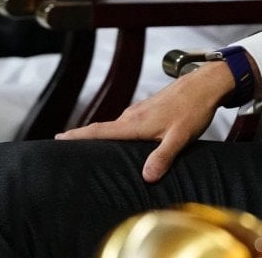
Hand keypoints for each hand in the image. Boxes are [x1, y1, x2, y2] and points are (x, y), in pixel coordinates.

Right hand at [57, 61, 235, 182]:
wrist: (206, 84)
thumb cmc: (194, 109)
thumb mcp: (180, 137)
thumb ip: (163, 156)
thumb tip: (147, 176)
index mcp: (134, 123)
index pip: (99, 131)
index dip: (76, 136)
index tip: (55, 139)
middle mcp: (132, 115)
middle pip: (102, 129)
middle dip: (83, 138)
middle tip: (63, 149)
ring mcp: (140, 110)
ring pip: (117, 126)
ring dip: (103, 136)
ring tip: (89, 150)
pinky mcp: (150, 108)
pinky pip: (128, 123)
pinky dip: (120, 131)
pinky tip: (123, 140)